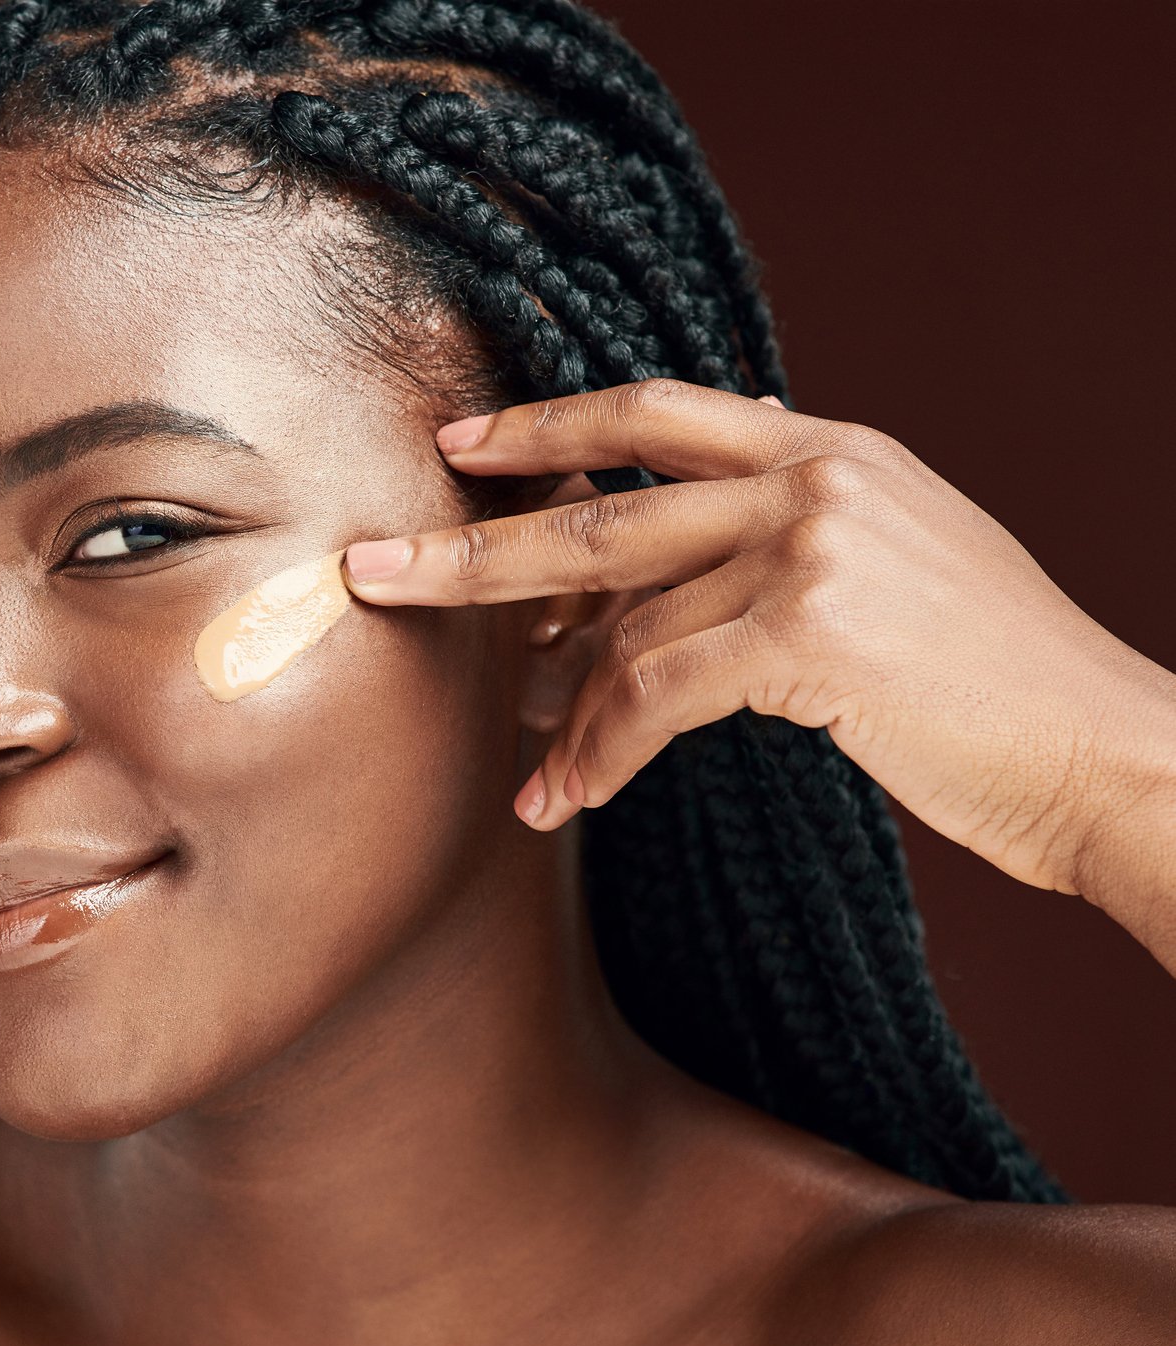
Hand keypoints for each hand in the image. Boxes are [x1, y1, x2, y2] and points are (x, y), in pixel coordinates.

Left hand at [340, 379, 1175, 898]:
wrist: (1112, 753)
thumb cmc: (996, 690)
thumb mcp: (893, 576)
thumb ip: (776, 551)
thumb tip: (632, 598)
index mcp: (830, 449)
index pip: (658, 413)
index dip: (549, 425)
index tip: (463, 445)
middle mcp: (816, 476)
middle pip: (602, 507)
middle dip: (480, 549)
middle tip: (376, 570)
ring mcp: (813, 545)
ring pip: (621, 622)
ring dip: (553, 703)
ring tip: (512, 753)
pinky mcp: (810, 631)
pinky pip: (656, 694)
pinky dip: (600, 755)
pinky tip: (568, 799)